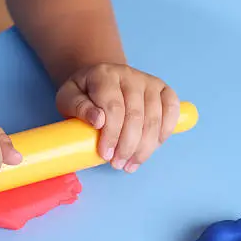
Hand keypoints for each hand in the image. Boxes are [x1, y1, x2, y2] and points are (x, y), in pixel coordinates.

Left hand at [55, 63, 179, 172]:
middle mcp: (130, 75)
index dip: (111, 134)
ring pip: (154, 118)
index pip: (113, 107)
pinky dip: (165, 132)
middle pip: (136, 116)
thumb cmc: (83, 93)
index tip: (105, 155)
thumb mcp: (68, 98)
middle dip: (128, 146)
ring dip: (145, 147)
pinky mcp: (163, 89)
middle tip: (118, 164)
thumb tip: (98, 121)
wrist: (100, 79)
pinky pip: (172, 111)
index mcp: (105, 75)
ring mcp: (149, 82)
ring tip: (132, 164)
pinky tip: (153, 148)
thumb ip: (78, 107)